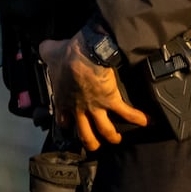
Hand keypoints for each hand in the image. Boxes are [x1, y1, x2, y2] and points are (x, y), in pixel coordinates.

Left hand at [38, 35, 147, 150]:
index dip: (66, 123)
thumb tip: (43, 46)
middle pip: (84, 133)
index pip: (63, 119)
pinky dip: (138, 118)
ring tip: (117, 140)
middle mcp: (79, 108)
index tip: (69, 125)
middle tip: (94, 145)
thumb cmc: (67, 55)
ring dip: (112, 136)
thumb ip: (46, 52)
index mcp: (64, 99)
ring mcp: (96, 107)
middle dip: (90, 141)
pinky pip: (127, 112)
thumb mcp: (50, 52)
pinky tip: (147, 122)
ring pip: (104, 129)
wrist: (85, 54)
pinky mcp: (112, 100)